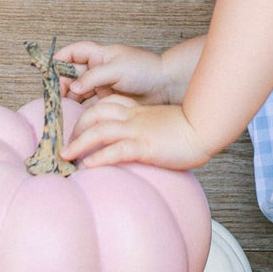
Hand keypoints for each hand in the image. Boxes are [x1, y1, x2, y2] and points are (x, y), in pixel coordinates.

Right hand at [55, 40, 173, 103]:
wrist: (165, 87)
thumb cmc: (144, 70)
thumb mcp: (117, 69)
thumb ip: (93, 77)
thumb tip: (73, 88)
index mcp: (100, 55)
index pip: (74, 52)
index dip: (59, 58)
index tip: (47, 68)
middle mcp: (98, 70)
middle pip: (72, 73)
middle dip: (61, 82)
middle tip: (55, 95)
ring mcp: (102, 86)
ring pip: (78, 91)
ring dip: (68, 98)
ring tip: (60, 108)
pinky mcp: (107, 101)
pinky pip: (87, 105)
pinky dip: (79, 109)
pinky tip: (73, 116)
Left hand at [63, 96, 210, 172]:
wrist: (206, 127)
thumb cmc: (189, 130)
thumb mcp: (162, 125)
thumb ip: (147, 129)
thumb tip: (137, 144)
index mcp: (138, 112)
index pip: (107, 105)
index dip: (88, 114)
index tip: (78, 127)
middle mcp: (134, 118)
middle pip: (96, 113)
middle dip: (77, 127)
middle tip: (67, 145)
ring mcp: (138, 130)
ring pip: (100, 130)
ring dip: (79, 142)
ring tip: (66, 156)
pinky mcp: (145, 146)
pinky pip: (117, 150)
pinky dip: (100, 157)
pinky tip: (88, 166)